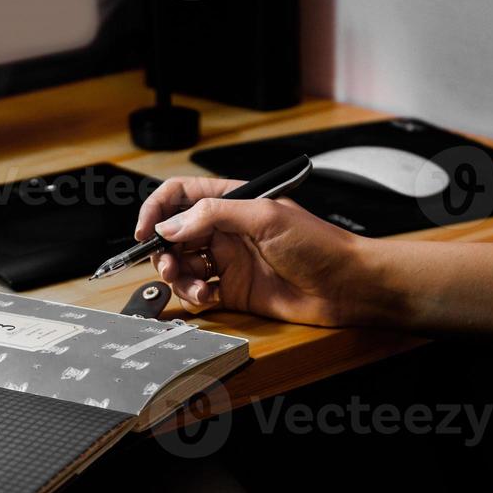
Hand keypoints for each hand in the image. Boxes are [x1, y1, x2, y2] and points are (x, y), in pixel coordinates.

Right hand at [134, 177, 391, 326]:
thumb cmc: (318, 244)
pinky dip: (194, 295)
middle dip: (163, 251)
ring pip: (182, 266)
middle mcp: (226, 230)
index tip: (146, 231)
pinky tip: (208, 296)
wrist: (345, 285)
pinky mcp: (233, 290)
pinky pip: (198, 292)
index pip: (181, 196)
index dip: (158, 211)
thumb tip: (172, 226)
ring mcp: (228, 261)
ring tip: (192, 284)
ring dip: (177, 276)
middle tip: (166, 264)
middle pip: (175, 235)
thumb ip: (214, 216)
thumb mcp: (264, 216)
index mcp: (233, 202)